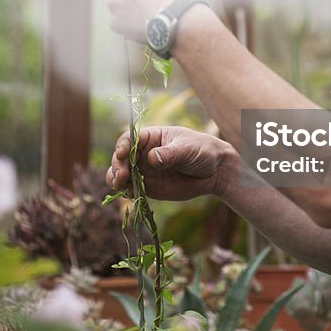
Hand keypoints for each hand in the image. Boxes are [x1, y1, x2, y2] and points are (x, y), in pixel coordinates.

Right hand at [107, 125, 235, 201]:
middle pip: (121, 158)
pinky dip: (126, 192)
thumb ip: (170, 154)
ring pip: (121, 174)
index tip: (122, 154)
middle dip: (117, 166)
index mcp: (152, 137)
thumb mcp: (187, 149)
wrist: (215, 171)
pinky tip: (129, 193)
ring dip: (116, 179)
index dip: (122, 146)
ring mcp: (144, 171)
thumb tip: (151, 158)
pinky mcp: (148, 187)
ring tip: (120, 185)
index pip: (129, 139)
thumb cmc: (202, 151)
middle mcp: (144, 153)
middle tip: (122, 176)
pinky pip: (131, 189)